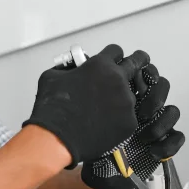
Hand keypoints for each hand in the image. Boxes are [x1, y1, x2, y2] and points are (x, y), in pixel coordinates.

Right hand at [23, 44, 149, 165]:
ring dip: (121, 97)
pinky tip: (105, 123)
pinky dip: (119, 119)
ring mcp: (126, 102)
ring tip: (104, 109)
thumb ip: (69, 68)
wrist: (57, 138)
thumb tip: (73, 69)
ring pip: (131, 94)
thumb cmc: (54, 110)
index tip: (112, 61)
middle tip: (133, 68)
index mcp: (100, 65)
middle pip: (136, 63)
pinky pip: (128, 116)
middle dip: (135, 63)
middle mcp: (117, 80)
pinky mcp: (129, 122)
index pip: (116, 51)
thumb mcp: (52, 76)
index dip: (112, 56)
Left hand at [81, 58, 185, 188]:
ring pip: (172, 111)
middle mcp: (146, 105)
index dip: (145, 73)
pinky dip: (167, 144)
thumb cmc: (92, 140)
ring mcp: (157, 124)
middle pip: (162, 86)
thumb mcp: (87, 112)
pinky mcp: (165, 143)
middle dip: (155, 96)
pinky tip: (152, 151)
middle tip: (141, 112)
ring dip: (160, 122)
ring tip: (143, 137)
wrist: (100, 171)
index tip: (133, 82)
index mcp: (130, 93)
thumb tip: (84, 70)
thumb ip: (92, 91)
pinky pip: (177, 138)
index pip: (145, 72)